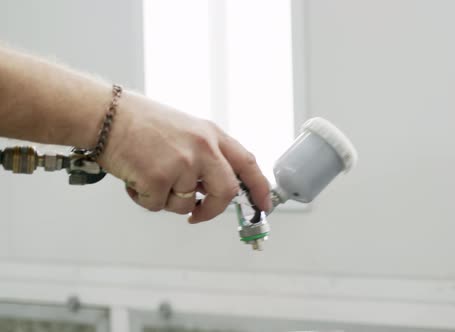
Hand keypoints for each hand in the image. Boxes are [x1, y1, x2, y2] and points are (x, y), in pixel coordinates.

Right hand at [98, 91, 271, 222]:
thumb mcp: (186, 130)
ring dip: (166, 199)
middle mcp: (202, 148)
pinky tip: (135, 175)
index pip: (248, 164)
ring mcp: (182, 163)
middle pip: (226, 192)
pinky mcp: (159, 178)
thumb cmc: (140, 122)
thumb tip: (212, 189)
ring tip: (148, 172)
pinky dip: (144, 198)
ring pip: (185, 204)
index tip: (263, 206)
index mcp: (211, 135)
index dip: (260, 188)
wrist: (106, 115)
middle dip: (213, 209)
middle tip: (197, 213)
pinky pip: (157, 205)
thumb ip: (205, 156)